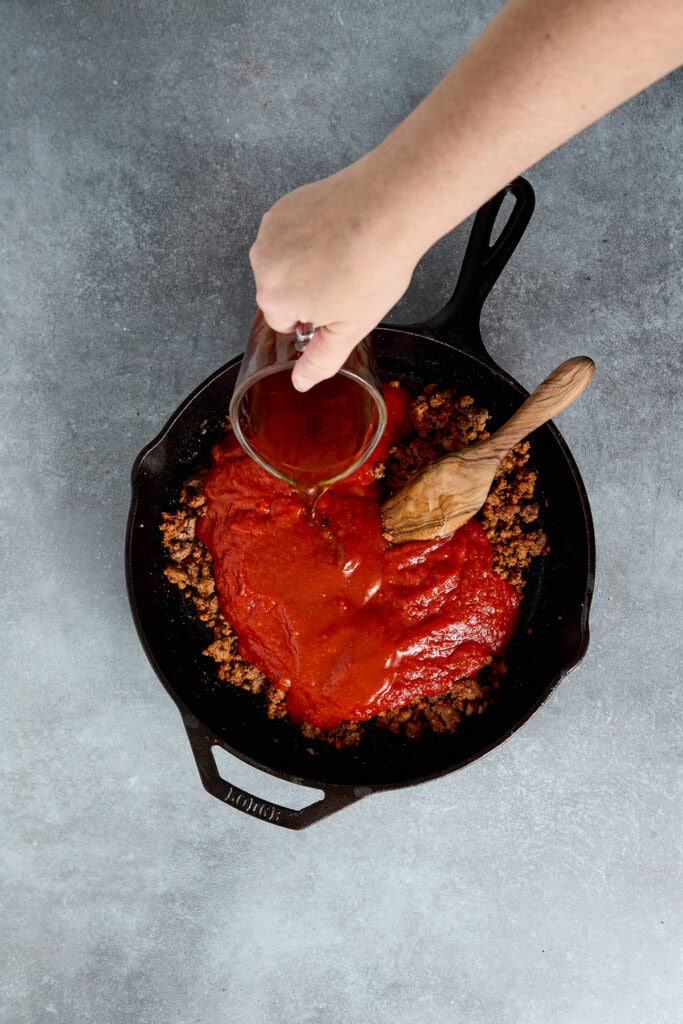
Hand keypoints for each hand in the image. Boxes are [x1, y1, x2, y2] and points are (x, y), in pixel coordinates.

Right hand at [249, 158, 419, 391]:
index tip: (338, 303)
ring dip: (308, 261)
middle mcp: (262, 262)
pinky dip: (311, 235)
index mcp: (273, 298)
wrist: (390, 207)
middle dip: (307, 289)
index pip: (284, 322)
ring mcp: (272, 229)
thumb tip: (301, 381)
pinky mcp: (285, 205)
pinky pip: (292, 233)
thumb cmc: (374, 265)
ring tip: (344, 255)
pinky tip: (339, 233)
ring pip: (285, 260)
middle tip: (345, 279)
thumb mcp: (350, 328)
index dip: (315, 317)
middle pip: (280, 290)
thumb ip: (320, 360)